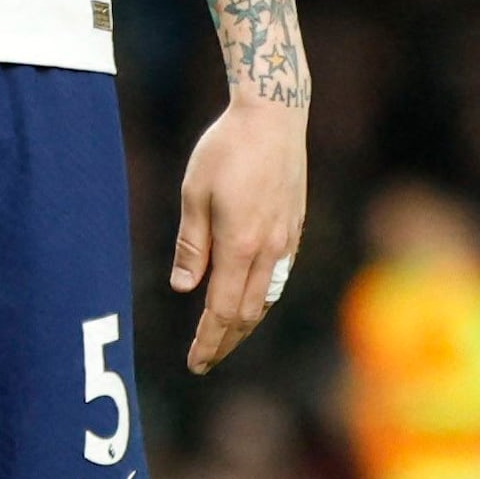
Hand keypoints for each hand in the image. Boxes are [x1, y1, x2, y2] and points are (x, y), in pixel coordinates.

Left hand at [166, 96, 310, 375]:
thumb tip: (184, 289)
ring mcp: (286, 240)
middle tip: (204, 362)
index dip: (207, 341)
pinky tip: (250, 302)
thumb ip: (191, 245)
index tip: (194, 363)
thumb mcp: (194, 192)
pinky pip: (278, 278)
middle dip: (225, 343)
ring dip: (245, 325)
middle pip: (248, 314)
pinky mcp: (295, 228)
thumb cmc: (226, 148)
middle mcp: (269, 250)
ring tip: (224, 340)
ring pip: (267, 299)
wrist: (275, 115)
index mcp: (240, 245)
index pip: (223, 311)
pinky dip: (262, 300)